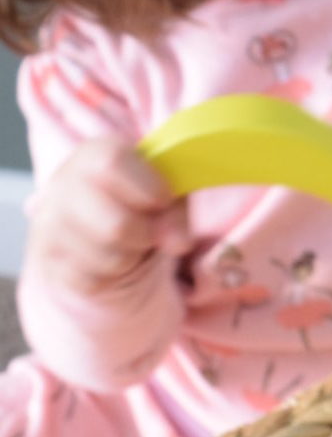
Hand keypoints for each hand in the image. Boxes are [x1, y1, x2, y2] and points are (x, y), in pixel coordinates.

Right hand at [26, 140, 189, 299]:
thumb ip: (175, 210)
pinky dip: (112, 276)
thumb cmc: (136, 200)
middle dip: (144, 234)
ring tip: (127, 241)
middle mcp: (62, 186)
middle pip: (116, 225)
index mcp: (90, 154)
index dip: (148, 186)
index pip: (112, 163)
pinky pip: (94, 281)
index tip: (163, 200)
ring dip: (131, 256)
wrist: (100, 226)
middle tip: (148, 229)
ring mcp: (50, 225)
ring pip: (109, 259)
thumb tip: (177, 241)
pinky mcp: (51, 262)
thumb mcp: (164, 193)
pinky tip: (108, 257)